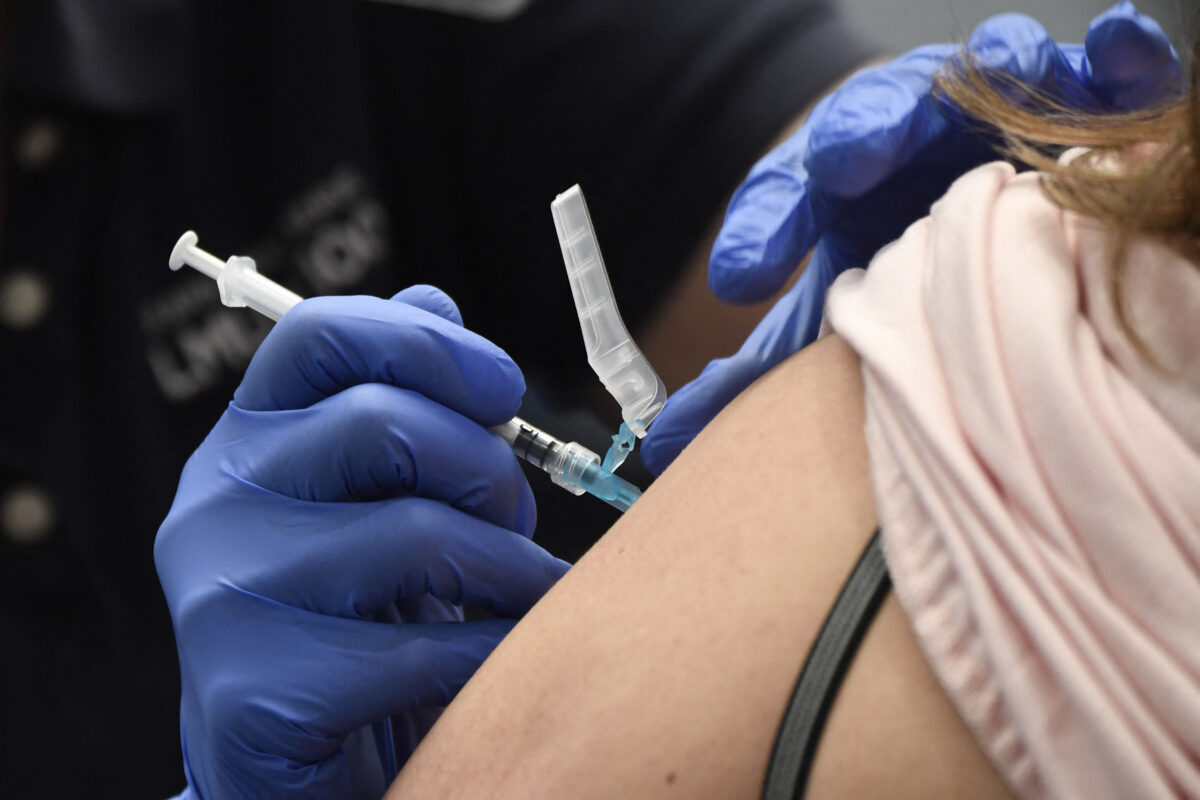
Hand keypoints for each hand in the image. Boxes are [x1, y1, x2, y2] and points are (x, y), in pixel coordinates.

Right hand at [155, 286, 568, 798]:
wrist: (298, 758)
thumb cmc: (356, 613)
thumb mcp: (370, 500)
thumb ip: (398, 402)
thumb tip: (435, 300)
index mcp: (250, 437)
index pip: (322, 335)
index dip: (429, 344)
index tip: (504, 384)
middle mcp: (216, 500)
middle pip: (384, 424)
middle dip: (488, 469)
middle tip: (516, 516)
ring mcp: (224, 597)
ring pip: (418, 538)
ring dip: (510, 569)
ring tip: (525, 592)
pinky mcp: (255, 693)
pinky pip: (423, 651)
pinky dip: (494, 652)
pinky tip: (499, 659)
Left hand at [641, 2, 1180, 473]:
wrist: (956, 196)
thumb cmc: (890, 260)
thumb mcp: (825, 309)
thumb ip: (758, 366)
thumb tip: (664, 439)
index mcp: (826, 188)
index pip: (779, 198)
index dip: (763, 231)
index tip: (739, 279)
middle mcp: (892, 138)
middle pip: (869, 124)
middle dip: (856, 135)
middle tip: (847, 160)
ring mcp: (971, 111)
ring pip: (973, 80)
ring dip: (984, 73)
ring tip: (1001, 70)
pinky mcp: (1054, 97)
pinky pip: (1086, 67)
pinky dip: (1106, 57)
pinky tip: (1116, 57)